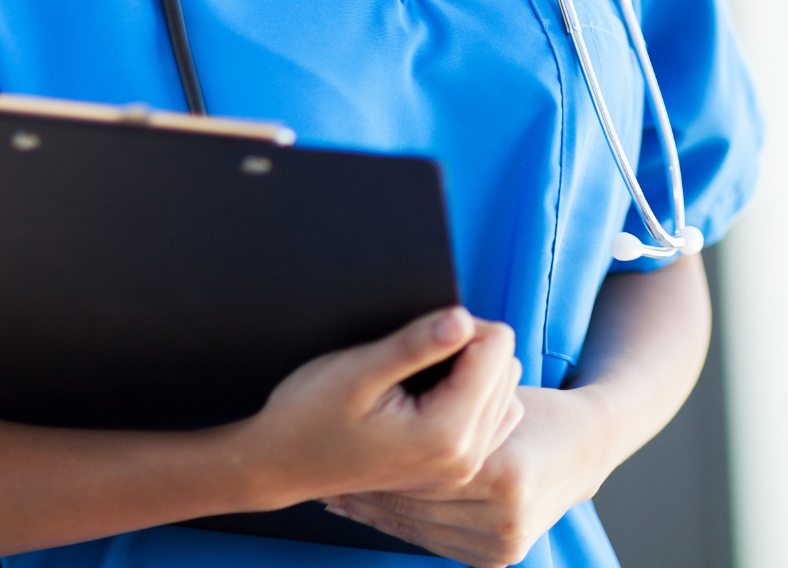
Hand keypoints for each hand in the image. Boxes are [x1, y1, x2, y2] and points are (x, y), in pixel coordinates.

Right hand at [233, 306, 524, 510]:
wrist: (281, 464)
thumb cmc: (308, 416)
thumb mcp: (358, 370)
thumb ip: (415, 344)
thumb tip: (462, 318)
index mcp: (446, 433)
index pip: (497, 346)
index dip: (460, 323)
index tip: (421, 331)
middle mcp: (465, 457)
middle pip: (506, 364)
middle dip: (469, 345)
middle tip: (415, 353)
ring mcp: (462, 467)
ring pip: (505, 387)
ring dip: (473, 370)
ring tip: (422, 374)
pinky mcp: (457, 468)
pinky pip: (496, 414)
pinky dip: (474, 395)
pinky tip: (436, 393)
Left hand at [324, 383, 615, 566]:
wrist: (584, 447)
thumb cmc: (538, 408)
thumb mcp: (496, 385)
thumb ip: (458, 377)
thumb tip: (403, 361)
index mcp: (505, 472)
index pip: (420, 468)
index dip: (374, 463)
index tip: (338, 452)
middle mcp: (505, 516)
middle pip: (415, 502)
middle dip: (370, 491)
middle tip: (327, 484)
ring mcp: (502, 543)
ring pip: (420, 526)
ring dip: (378, 512)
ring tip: (341, 496)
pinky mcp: (496, 557)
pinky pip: (434, 540)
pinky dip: (401, 526)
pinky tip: (372, 512)